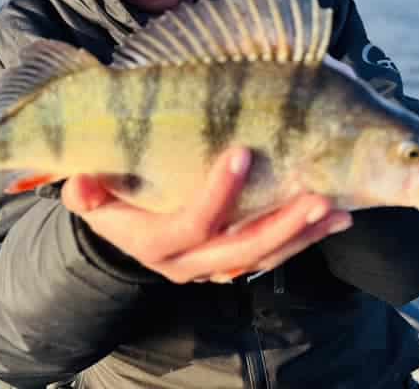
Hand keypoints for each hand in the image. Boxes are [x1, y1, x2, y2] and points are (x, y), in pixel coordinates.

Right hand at [61, 148, 352, 283]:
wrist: (123, 234)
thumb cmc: (111, 201)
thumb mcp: (90, 195)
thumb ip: (84, 189)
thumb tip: (80, 179)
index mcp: (154, 243)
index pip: (191, 223)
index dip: (217, 193)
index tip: (243, 152)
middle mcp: (188, 264)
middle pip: (241, 250)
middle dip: (283, 226)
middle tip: (317, 198)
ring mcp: (215, 267)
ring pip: (265, 257)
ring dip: (304, 235)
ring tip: (338, 211)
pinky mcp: (234, 262)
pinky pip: (272, 255)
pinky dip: (303, 238)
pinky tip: (334, 218)